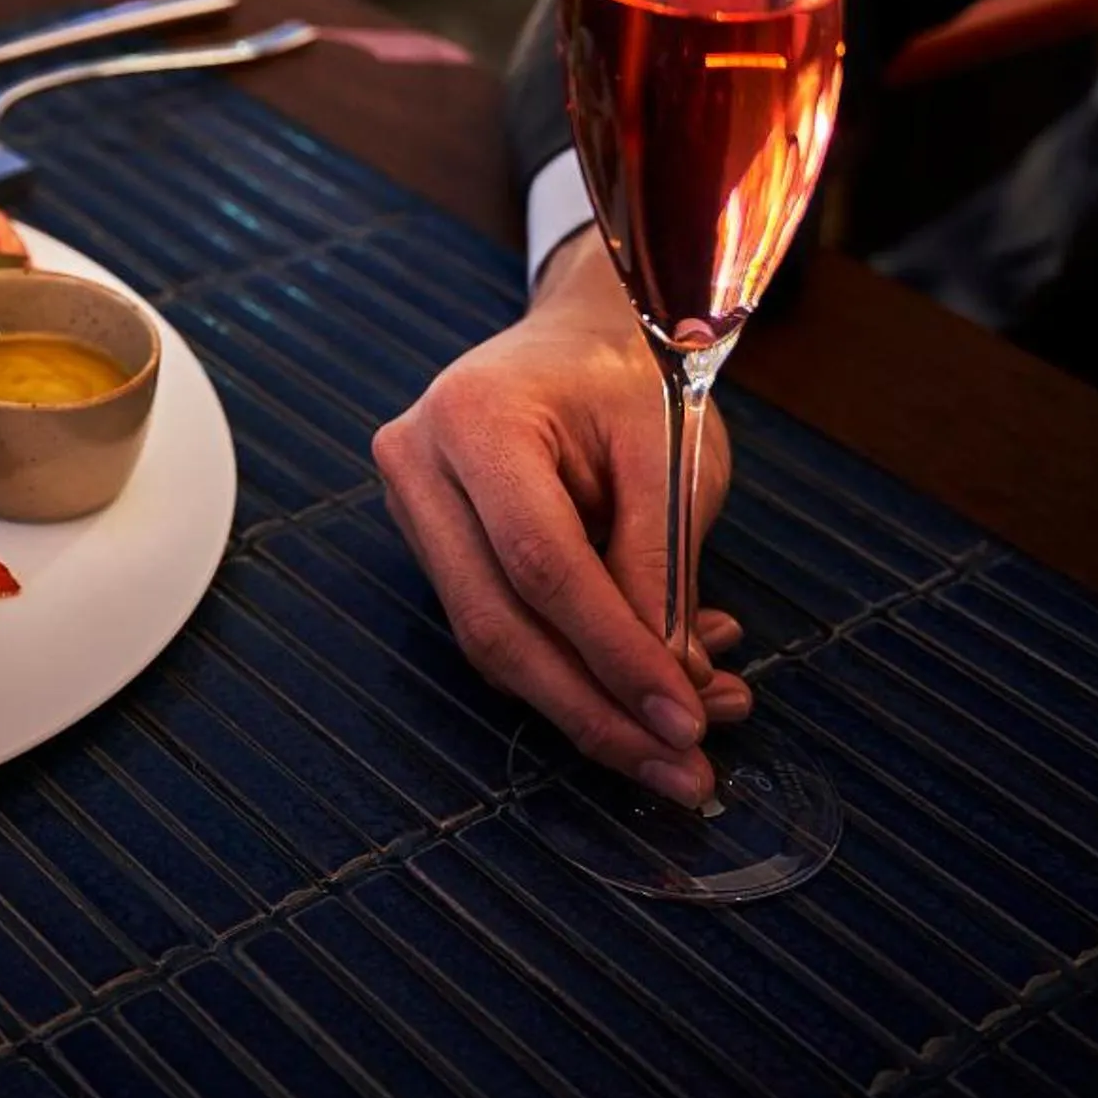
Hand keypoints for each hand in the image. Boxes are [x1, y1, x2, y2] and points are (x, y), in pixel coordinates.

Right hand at [372, 229, 749, 804]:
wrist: (584, 330)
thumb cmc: (632, 375)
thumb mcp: (670, 454)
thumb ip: (662, 569)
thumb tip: (672, 691)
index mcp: (475, 418)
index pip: (540, 565)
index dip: (613, 654)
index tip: (685, 719)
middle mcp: (418, 462)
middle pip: (499, 623)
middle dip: (597, 710)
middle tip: (682, 767)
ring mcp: (411, 505)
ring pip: (492, 641)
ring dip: (591, 702)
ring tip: (686, 726)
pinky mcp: (430, 541)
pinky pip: (498, 626)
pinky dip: (575, 667)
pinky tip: (650, 679)